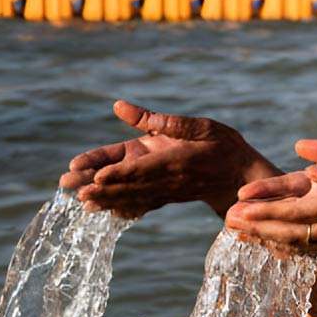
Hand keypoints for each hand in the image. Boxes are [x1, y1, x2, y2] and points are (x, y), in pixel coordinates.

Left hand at [59, 100, 278, 218]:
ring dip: (105, 200)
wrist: (242, 178)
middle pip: (130, 187)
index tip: (98, 177)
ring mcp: (167, 193)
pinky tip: (102, 209)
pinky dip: (121, 207)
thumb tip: (120, 106)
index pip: (143, 168)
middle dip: (101, 190)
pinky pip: (141, 204)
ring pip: (131, 198)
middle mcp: (169, 181)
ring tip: (80, 202)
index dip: (120, 173)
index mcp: (177, 161)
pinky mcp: (166, 197)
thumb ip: (160, 120)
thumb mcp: (201, 126)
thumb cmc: (224, 146)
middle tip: (75, 192)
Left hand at [226, 140, 316, 255]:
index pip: (296, 208)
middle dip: (256, 225)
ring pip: (295, 244)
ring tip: (238, 231)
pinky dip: (284, 246)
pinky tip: (267, 241)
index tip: (241, 202)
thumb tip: (301, 155)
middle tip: (228, 219)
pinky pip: (307, 250)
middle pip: (288, 231)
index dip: (266, 206)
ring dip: (265, 238)